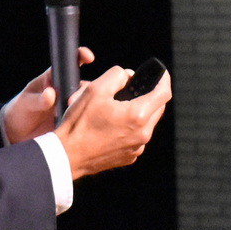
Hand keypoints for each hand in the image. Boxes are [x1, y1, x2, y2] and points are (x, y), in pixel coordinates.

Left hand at [3, 46, 94, 143]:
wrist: (16, 133)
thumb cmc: (19, 111)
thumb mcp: (26, 103)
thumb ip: (38, 99)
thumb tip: (51, 93)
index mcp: (52, 79)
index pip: (69, 63)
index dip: (80, 56)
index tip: (89, 58)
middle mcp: (64, 90)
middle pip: (82, 84)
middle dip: (82, 90)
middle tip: (70, 101)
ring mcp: (68, 104)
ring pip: (86, 100)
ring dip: (84, 105)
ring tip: (70, 114)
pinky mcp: (71, 119)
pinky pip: (83, 116)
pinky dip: (85, 118)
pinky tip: (78, 124)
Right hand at [54, 65, 171, 178]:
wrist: (67, 155)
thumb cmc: (79, 123)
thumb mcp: (95, 89)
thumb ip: (116, 75)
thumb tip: (128, 76)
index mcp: (137, 115)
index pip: (163, 93)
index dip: (164, 79)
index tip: (161, 73)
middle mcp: (142, 134)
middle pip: (158, 108)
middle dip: (151, 95)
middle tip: (135, 87)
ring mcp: (137, 148)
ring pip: (148, 123)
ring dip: (141, 112)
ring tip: (120, 106)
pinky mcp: (129, 157)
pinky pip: (138, 137)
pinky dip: (132, 127)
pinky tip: (114, 124)